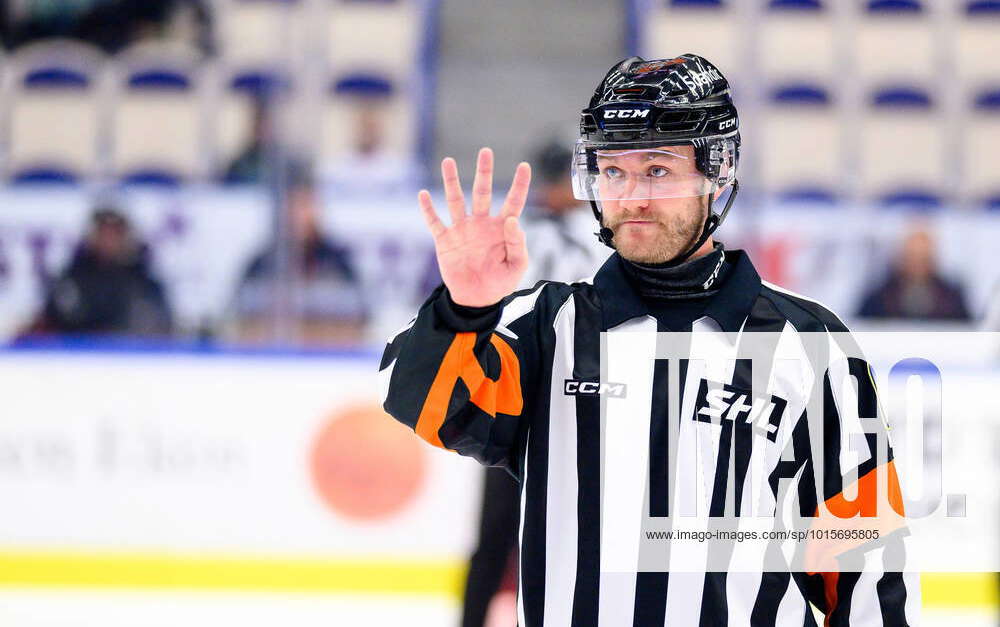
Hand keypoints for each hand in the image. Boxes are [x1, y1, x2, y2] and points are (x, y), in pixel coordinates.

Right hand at [419, 147, 531, 306]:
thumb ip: (518, 243)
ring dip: (452, 182)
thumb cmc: (500, 281)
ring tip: (448, 162)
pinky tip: (424, 195)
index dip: (520, 184)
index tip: (525, 166)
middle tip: (486, 152)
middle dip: (484, 172)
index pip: (513, 201)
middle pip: (482, 192)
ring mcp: (462, 230)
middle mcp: (481, 223)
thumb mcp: (517, 266)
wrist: (476, 299)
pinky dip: (428, 210)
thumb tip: (512, 220)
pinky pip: (435, 222)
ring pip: (456, 200)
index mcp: (501, 228)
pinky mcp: (445, 241)